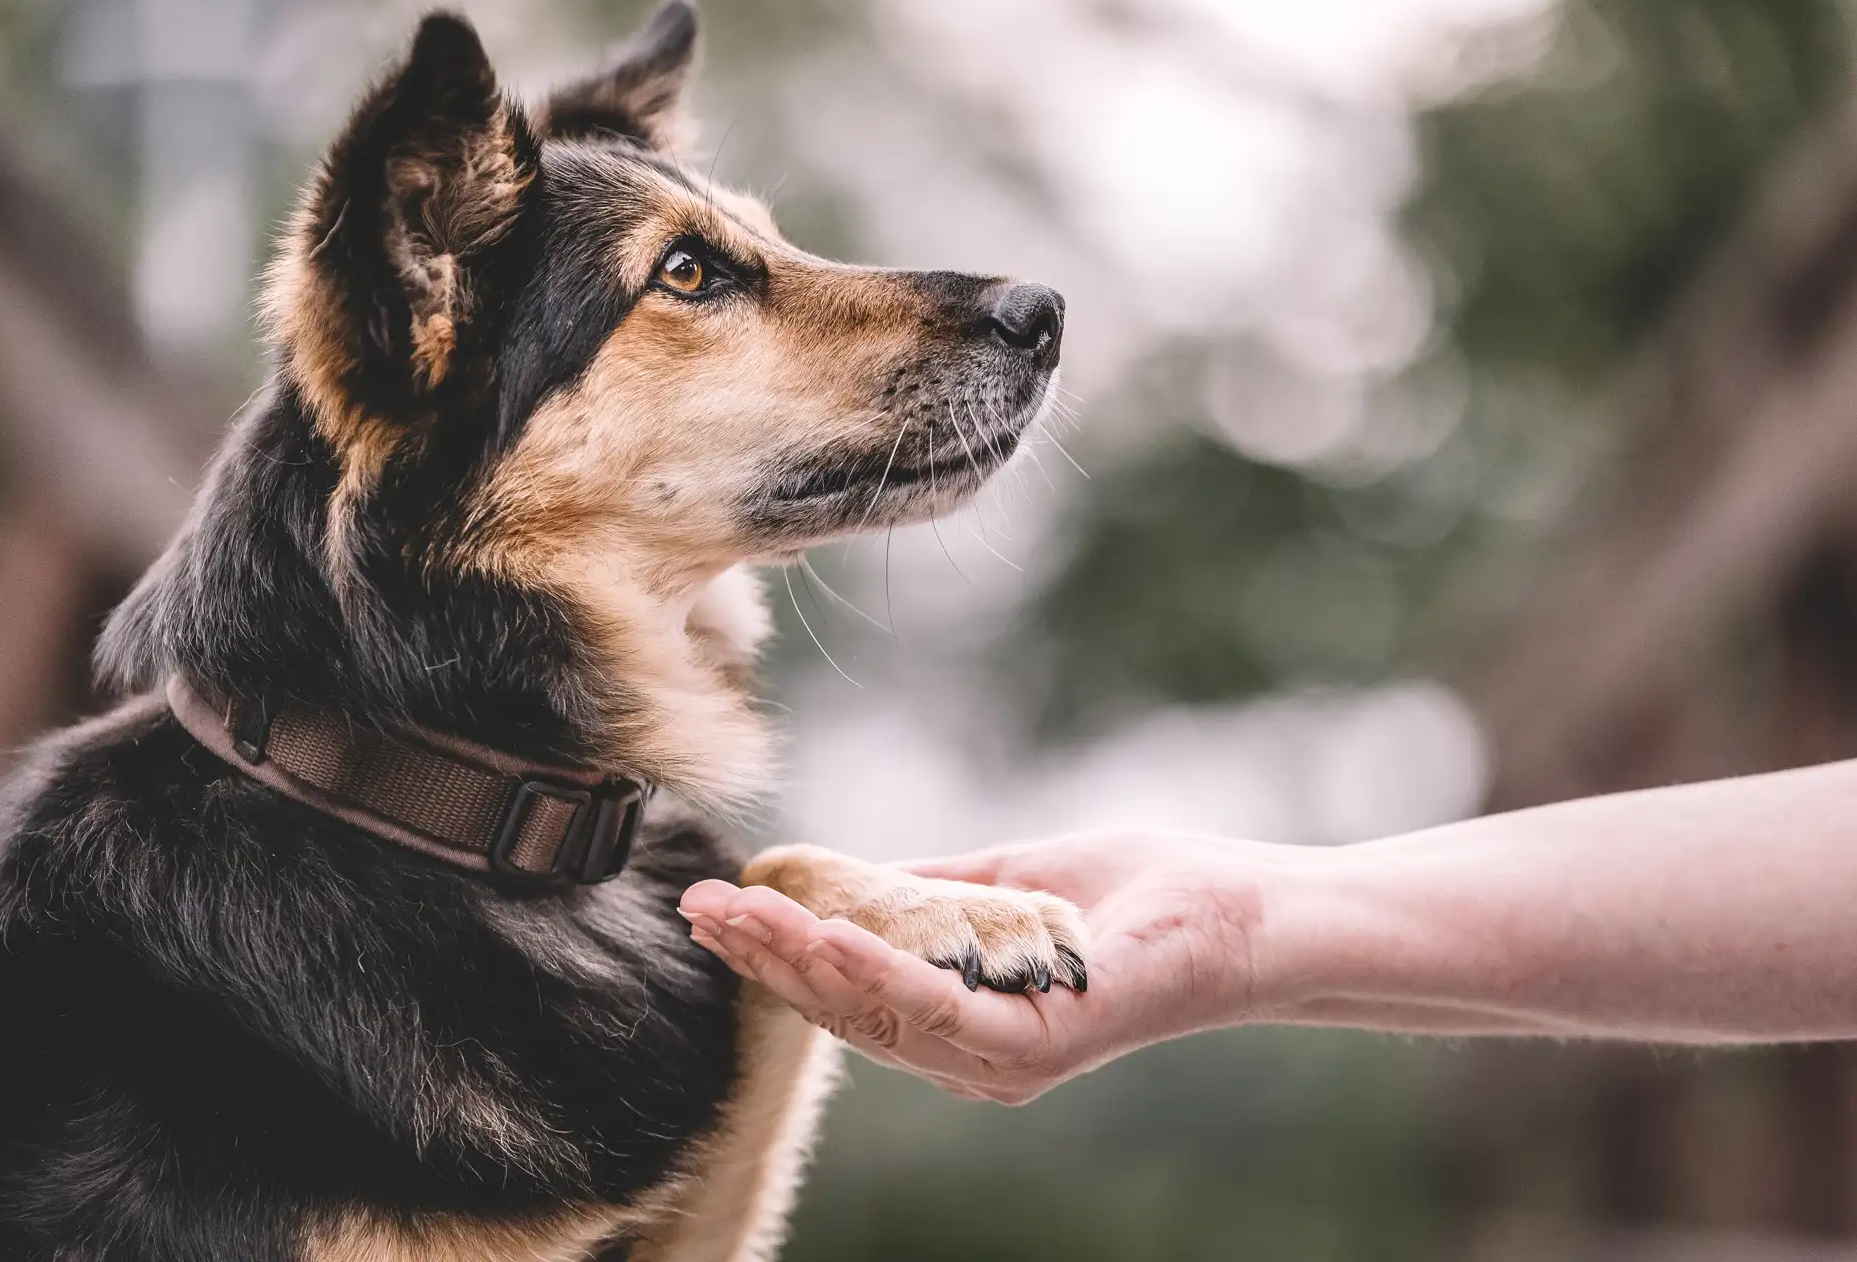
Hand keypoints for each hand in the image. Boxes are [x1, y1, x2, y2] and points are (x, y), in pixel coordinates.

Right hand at [679, 829, 1268, 1103]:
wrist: (1240, 913)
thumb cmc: (1139, 895)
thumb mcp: (1004, 883)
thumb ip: (923, 890)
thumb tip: (836, 877)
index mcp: (959, 1022)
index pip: (844, 992)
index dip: (775, 950)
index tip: (713, 902)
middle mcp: (969, 1058)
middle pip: (842, 1011)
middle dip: (765, 957)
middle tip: (698, 906)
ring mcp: (1000, 1062)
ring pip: (875, 1014)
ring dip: (800, 959)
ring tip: (739, 912)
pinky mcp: (1036, 1050)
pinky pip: (938, 1016)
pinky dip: (876, 972)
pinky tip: (825, 932)